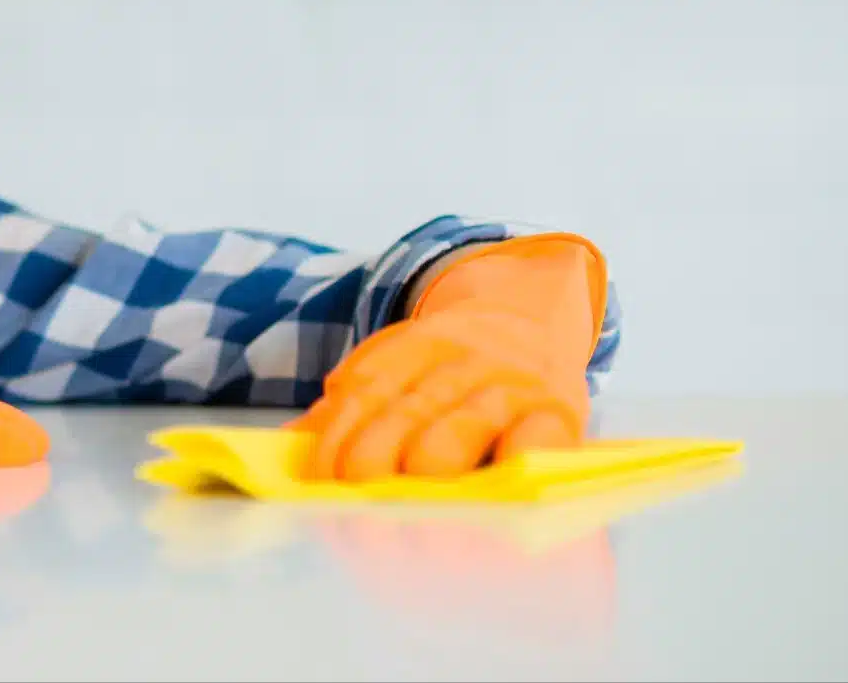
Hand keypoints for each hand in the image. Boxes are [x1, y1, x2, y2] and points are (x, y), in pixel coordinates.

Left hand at [290, 234, 606, 481]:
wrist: (528, 320)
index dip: (337, 441)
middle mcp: (459, 360)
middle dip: (377, 468)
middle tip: (358, 512)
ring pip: (461, 431)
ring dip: (430, 484)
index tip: (320, 485)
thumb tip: (287, 447)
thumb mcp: (393, 367)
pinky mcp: (559, 412)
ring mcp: (510, 385)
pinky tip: (486, 500)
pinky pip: (535, 443)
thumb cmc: (445, 368)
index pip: (363, 393)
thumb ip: (344, 408)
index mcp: (408, 347)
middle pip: (407, 416)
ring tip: (407, 526)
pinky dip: (510, 470)